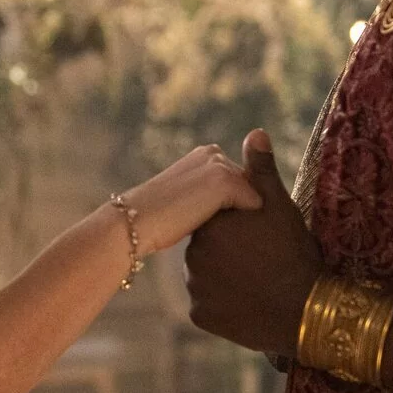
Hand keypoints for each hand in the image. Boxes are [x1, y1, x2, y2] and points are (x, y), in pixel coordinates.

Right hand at [117, 145, 262, 257]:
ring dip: (251, 217)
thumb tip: (230, 210)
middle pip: (249, 186)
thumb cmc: (160, 220)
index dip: (239, 206)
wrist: (138, 223)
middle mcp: (214, 154)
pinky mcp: (225, 182)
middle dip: (249, 208)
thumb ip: (210, 195)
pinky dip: (250, 222)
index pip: (239, 180)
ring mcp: (220, 166)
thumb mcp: (190, 199)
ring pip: (253, 196)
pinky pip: (254, 204)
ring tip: (249, 238)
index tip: (241, 226)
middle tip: (249, 233)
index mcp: (206, 155)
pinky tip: (241, 238)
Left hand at [185, 130, 324, 355]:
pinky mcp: (199, 315)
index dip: (241, 226)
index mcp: (209, 222)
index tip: (261, 236)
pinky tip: (248, 302)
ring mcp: (194, 287)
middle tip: (262, 260)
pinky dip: (223, 303)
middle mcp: (193, 253)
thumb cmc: (294, 252)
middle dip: (230, 251)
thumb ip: (261, 171)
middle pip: (209, 248)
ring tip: (257, 281)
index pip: (217, 219)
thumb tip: (255, 132)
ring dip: (225, 277)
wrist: (304, 309)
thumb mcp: (280, 205)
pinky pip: (208, 305)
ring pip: (207, 276)